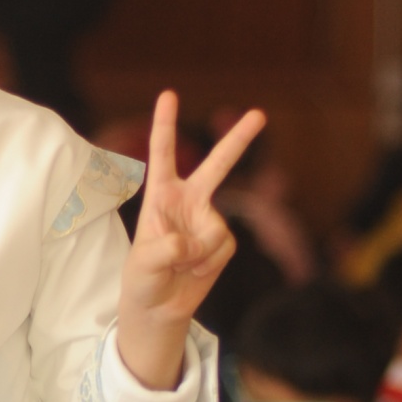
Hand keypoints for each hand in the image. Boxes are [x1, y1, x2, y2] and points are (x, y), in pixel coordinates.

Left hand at [117, 91, 266, 388]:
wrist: (159, 307)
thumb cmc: (142, 279)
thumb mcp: (143, 261)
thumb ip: (169, 247)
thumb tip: (197, 241)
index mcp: (160, 195)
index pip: (163, 154)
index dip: (165, 125)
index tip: (168, 94)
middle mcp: (188, 201)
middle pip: (217, 165)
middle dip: (238, 140)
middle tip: (259, 114)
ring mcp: (208, 220)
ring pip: (214, 229)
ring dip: (197, 253)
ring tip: (180, 264)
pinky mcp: (222, 242)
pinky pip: (223, 247)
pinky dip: (208, 262)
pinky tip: (195, 270)